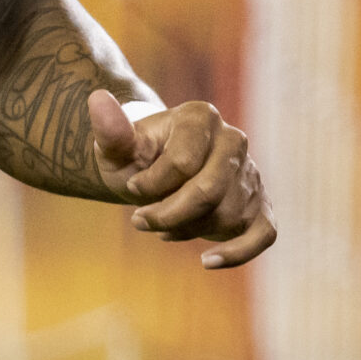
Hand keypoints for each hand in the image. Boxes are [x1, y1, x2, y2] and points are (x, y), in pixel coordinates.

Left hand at [88, 92, 275, 267]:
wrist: (155, 171)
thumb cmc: (135, 157)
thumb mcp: (116, 146)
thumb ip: (110, 129)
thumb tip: (96, 99)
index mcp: (200, 116)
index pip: (183, 162)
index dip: (151, 184)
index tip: (131, 187)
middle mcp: (233, 140)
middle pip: (209, 191)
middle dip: (168, 214)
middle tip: (139, 221)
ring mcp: (251, 174)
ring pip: (227, 216)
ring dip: (187, 230)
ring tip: (161, 226)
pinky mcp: (260, 205)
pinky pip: (263, 234)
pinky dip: (238, 252)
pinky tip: (206, 261)